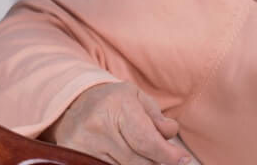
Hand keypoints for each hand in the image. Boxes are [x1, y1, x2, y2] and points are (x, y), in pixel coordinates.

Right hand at [44, 82, 191, 164]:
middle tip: (163, 156)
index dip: (167, 154)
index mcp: (117, 105)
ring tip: (140, 152)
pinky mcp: (76, 156)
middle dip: (156, 161)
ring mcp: (85, 144)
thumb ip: (156, 117)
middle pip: (138, 160)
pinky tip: (126, 158)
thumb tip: (170, 133)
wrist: (73, 103)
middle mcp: (99, 125)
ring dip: (140, 164)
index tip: (183, 160)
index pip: (146, 140)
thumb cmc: (112, 101)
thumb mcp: (137, 98)